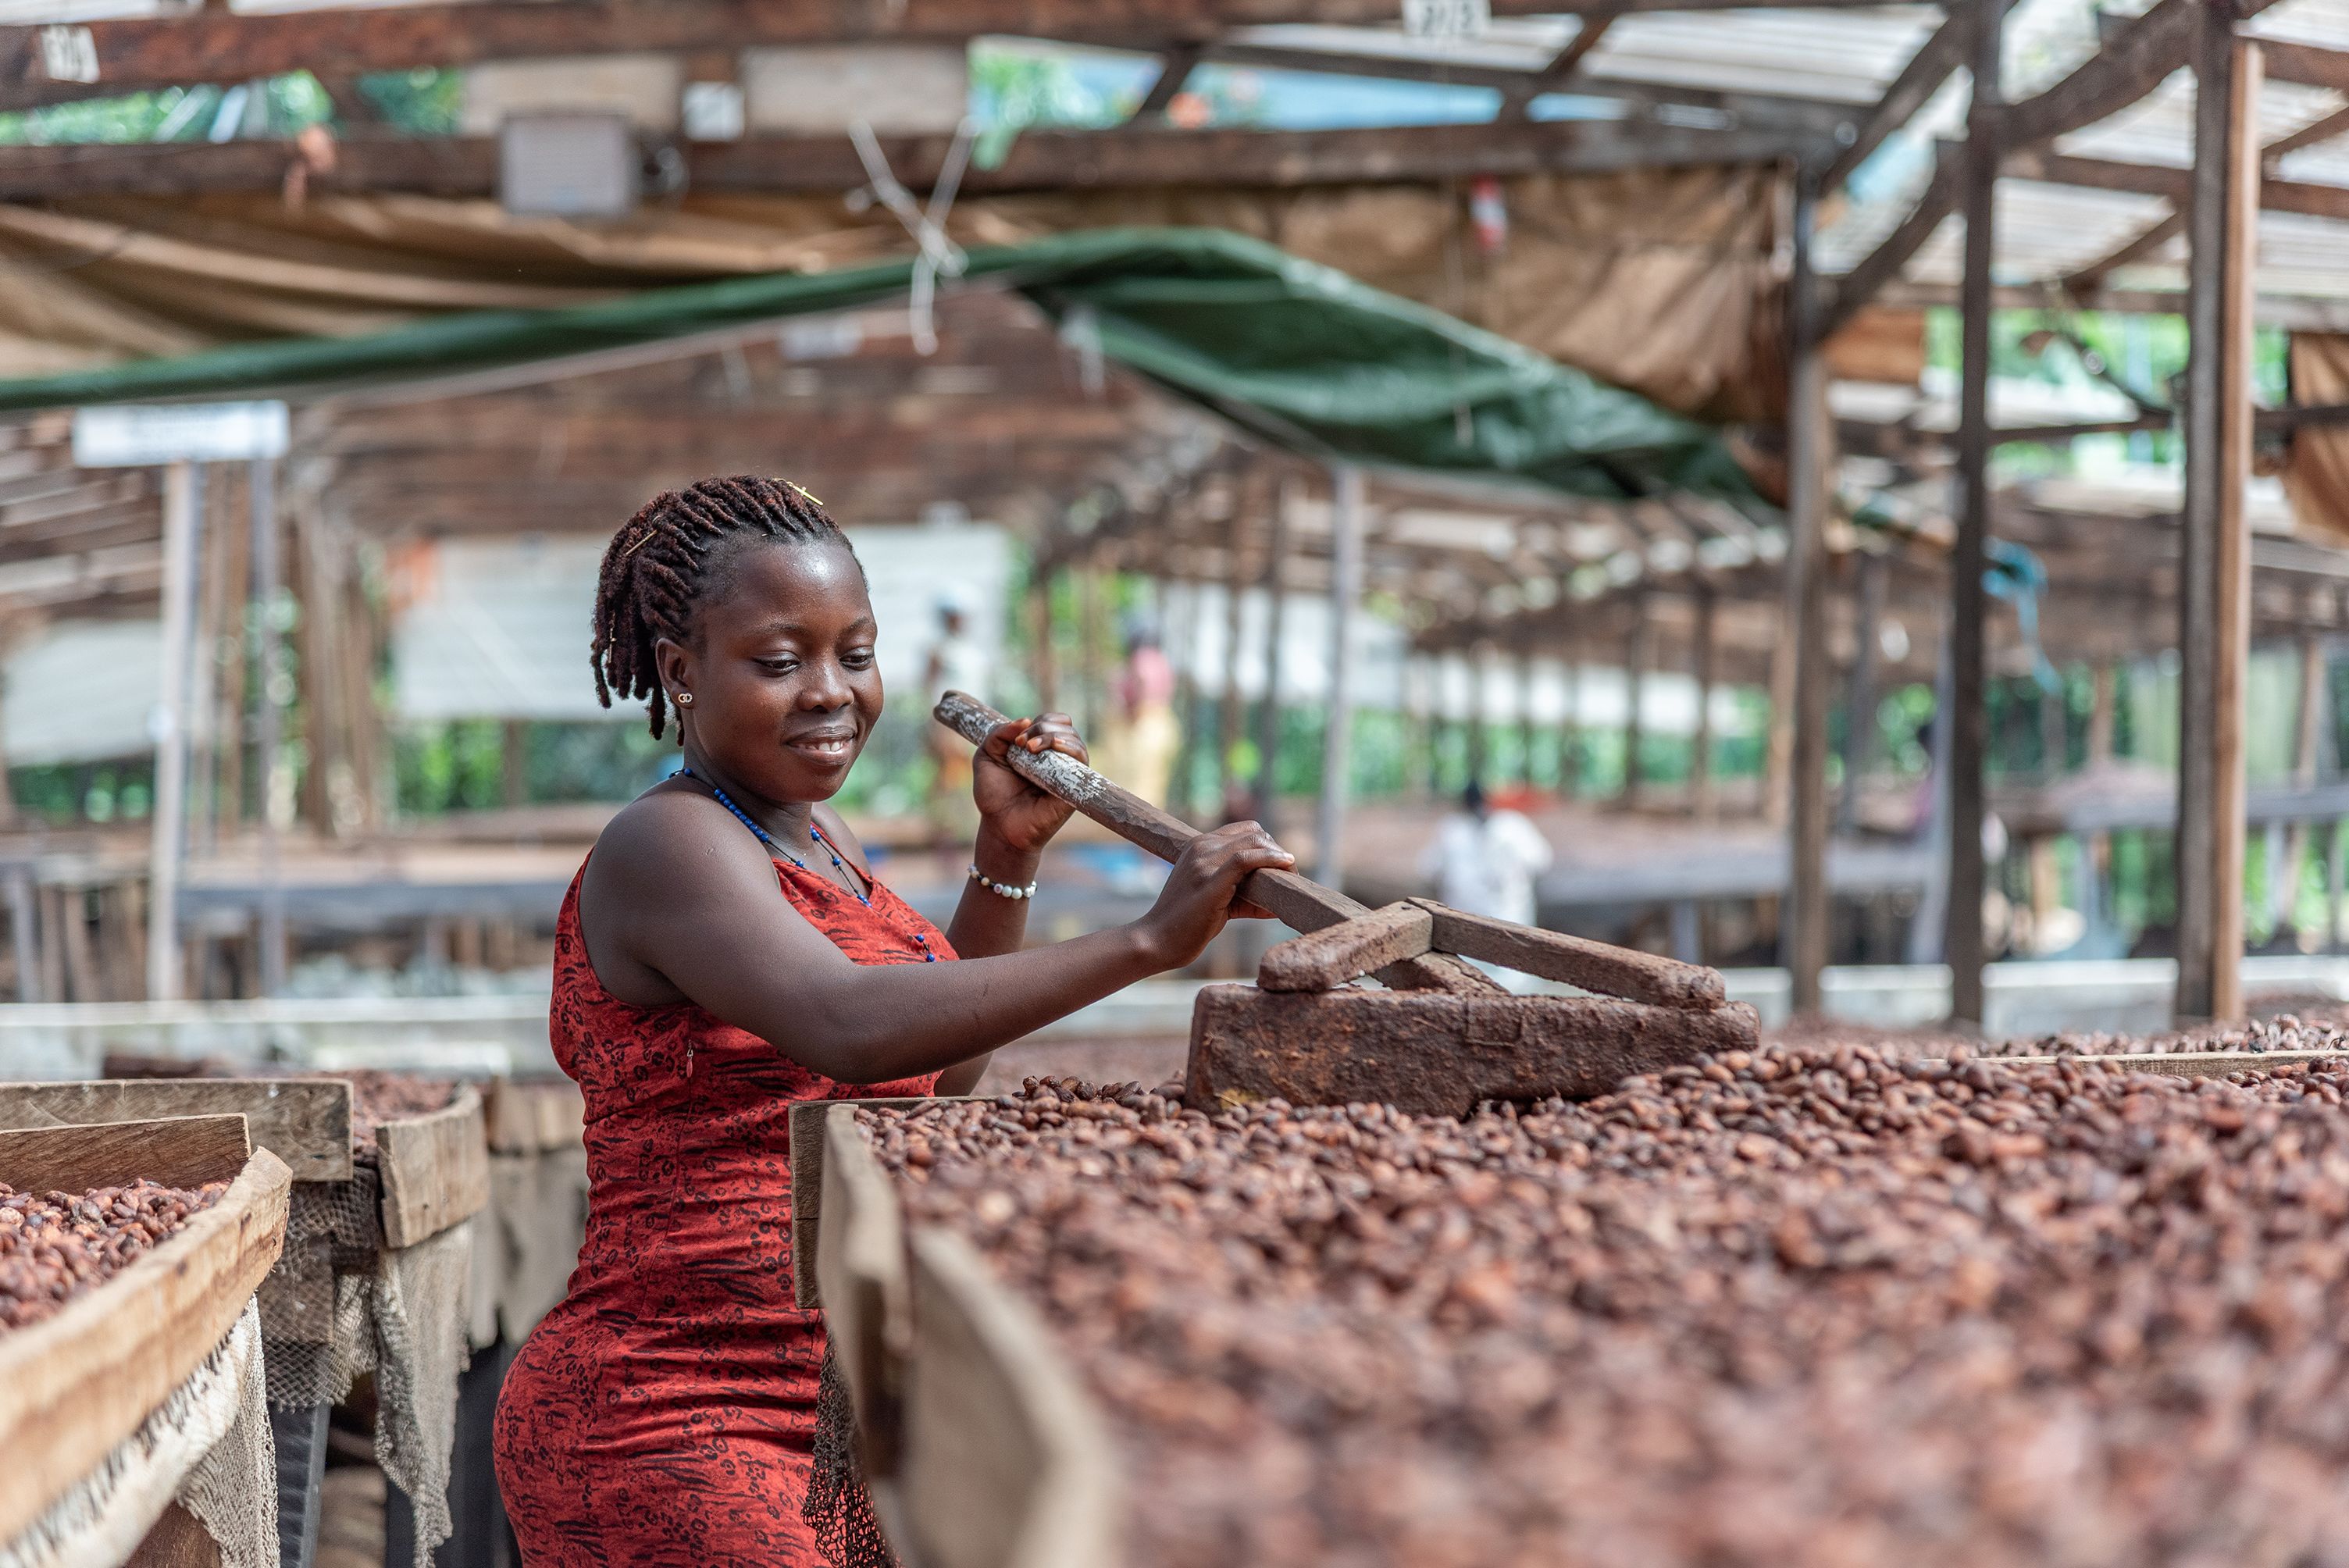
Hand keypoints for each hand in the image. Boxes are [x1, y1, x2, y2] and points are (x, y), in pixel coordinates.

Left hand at [973, 712, 1087, 854]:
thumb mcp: (986, 756)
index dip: (1038, 722)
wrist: (999, 826)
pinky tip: (1052, 748)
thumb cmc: (994, 794)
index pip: (1052, 721)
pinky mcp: (1074, 787)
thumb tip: (1024, 720)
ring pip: (1074, 739)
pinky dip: (1069, 747)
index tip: (1016, 739)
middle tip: (1022, 744)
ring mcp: (1067, 772)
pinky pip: (1081, 760)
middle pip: (1065, 725)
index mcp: (1040, 748)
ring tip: (1030, 748)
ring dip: (1052, 736)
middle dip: (1042, 727)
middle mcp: (1057, 758)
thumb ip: (998, 734)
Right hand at [1137, 821, 1293, 968]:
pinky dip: (1270, 860)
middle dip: (1277, 851)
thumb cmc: (1186, 926)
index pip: (1245, 830)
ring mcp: (1204, 862)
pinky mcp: (1210, 880)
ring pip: (1254, 842)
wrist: (1156, 941)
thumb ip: (1244, 897)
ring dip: (1279, 858)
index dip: (1267, 846)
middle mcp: (1201, 847)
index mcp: (1199, 847)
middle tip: (1290, 876)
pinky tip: (1286, 868)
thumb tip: (1277, 905)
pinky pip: (1246, 859)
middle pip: (1254, 833)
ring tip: (1291, 879)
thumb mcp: (1217, 902)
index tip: (1281, 867)